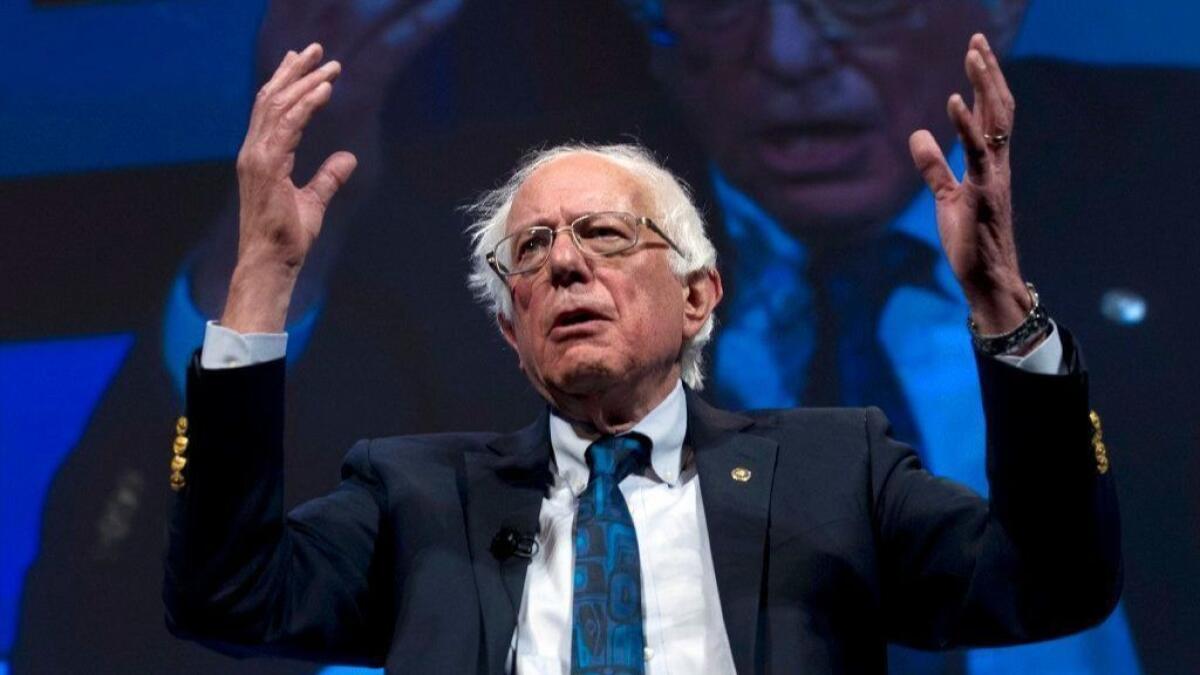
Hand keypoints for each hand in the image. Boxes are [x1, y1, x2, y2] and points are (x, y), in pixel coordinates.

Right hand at [194, 1, 463, 325]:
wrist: (270, 262)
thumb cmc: (286, 238)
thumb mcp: (314, 202)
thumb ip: (328, 178)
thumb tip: (347, 158)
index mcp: (262, 156)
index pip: (273, 110)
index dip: (290, 84)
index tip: (310, 64)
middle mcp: (254, 151)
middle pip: (272, 99)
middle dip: (294, 71)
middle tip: (317, 49)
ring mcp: (257, 158)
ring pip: (279, 106)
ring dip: (305, 82)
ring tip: (329, 64)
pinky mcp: (267, 167)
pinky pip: (288, 127)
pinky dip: (306, 105)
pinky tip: (324, 90)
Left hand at [909, 33, 1029, 334]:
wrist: (986, 279)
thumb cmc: (971, 242)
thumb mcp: (946, 198)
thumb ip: (933, 167)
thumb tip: (918, 135)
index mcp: (990, 164)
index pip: (992, 114)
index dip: (985, 82)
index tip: (977, 51)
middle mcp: (997, 165)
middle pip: (998, 108)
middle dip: (989, 73)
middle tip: (978, 40)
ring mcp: (993, 177)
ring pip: (995, 122)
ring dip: (984, 86)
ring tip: (973, 54)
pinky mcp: (982, 194)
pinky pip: (977, 153)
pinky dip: (966, 125)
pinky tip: (953, 101)